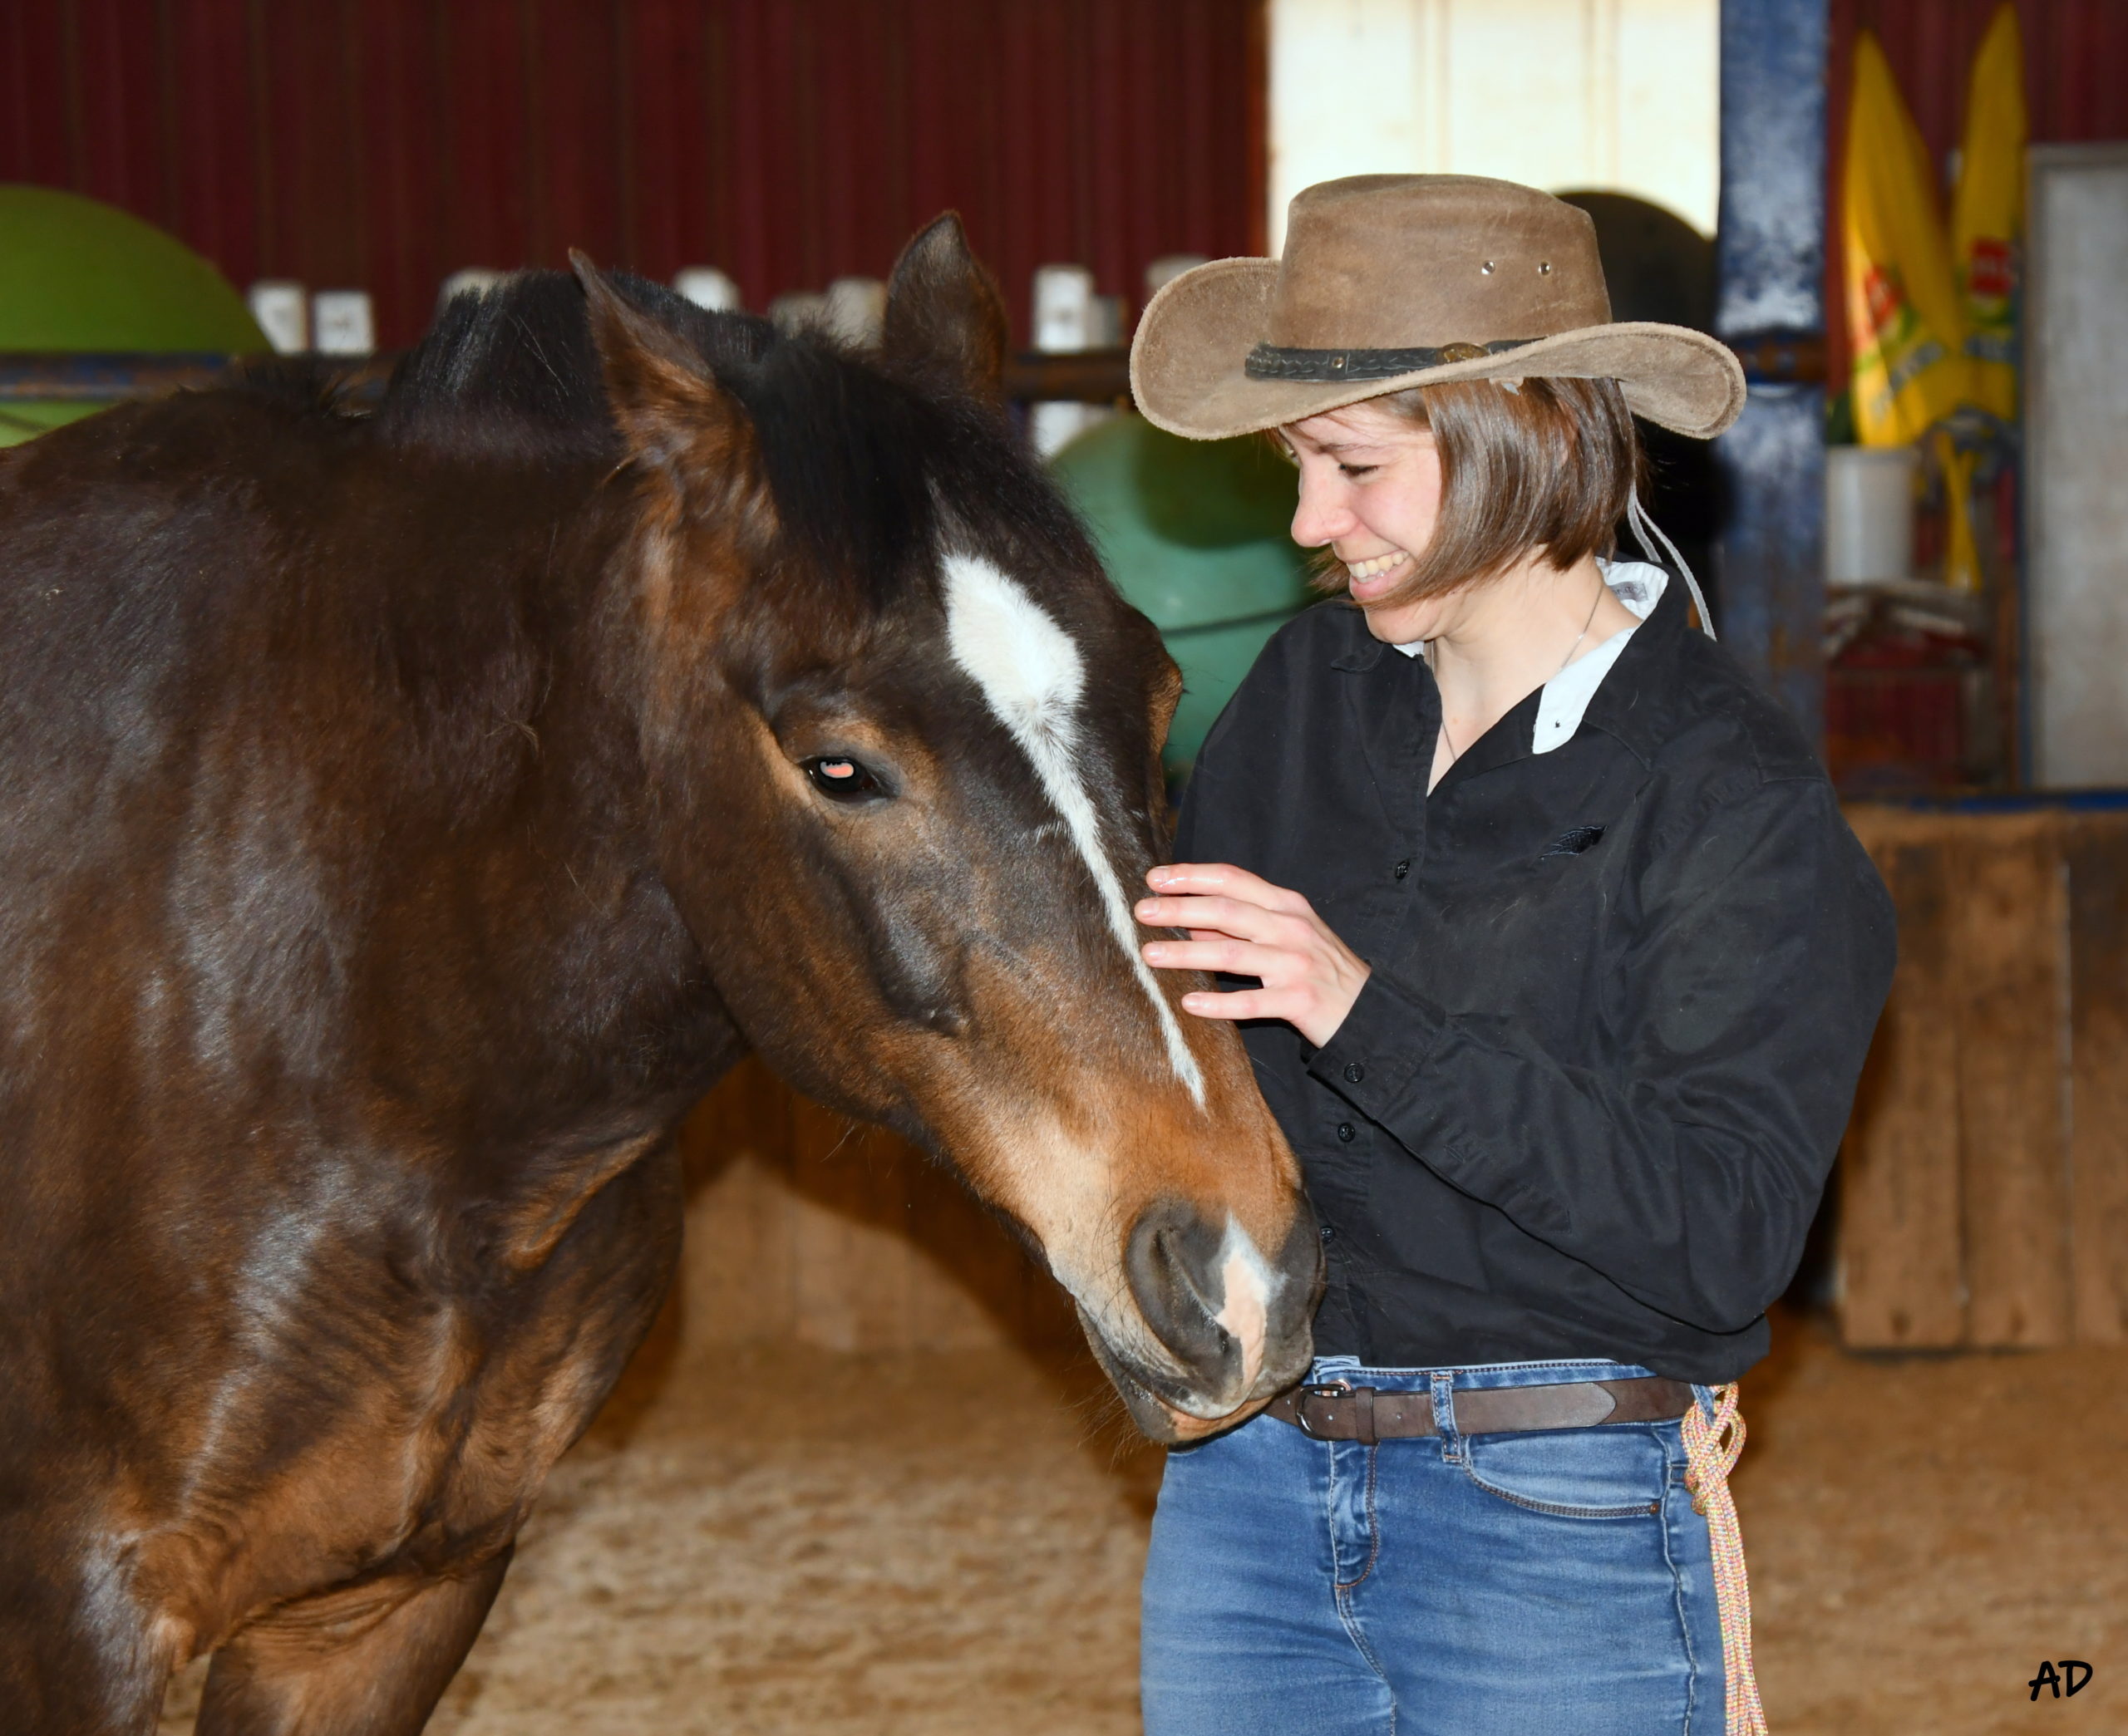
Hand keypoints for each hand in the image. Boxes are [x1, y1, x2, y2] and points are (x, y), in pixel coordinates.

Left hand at [1134, 862, 1370, 1048]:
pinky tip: (1189, 1003)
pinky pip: (1251, 1002)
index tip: (1155, 878)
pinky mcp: (1299, 1001)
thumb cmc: (1320, 967)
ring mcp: (1295, 964)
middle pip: (1226, 911)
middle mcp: (1290, 928)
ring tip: (1150, 954)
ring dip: (1187, 953)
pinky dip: (1219, 1003)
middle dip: (1180, 909)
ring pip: (1231, 954)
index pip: (1232, 880)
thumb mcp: (1286, 935)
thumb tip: (1192, 921)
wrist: (1369, 1009)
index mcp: (1286, 905)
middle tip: (1142, 911)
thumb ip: (1241, 926)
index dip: (1192, 876)